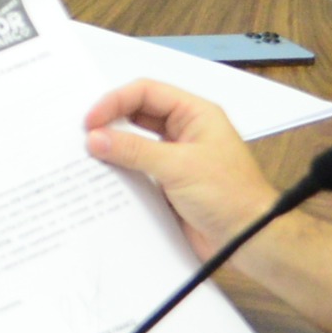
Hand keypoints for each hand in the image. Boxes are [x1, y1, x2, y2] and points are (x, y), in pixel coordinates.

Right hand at [80, 79, 275, 259]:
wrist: (248, 239)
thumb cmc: (230, 196)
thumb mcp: (179, 167)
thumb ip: (135, 150)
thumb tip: (96, 139)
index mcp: (195, 114)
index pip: (147, 93)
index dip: (116, 101)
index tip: (91, 120)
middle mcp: (185, 132)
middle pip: (138, 115)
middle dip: (111, 123)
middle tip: (82, 137)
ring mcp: (176, 158)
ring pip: (136, 144)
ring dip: (113, 149)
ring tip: (86, 158)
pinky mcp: (168, 185)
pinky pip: (138, 171)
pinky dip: (120, 173)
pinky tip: (102, 181)